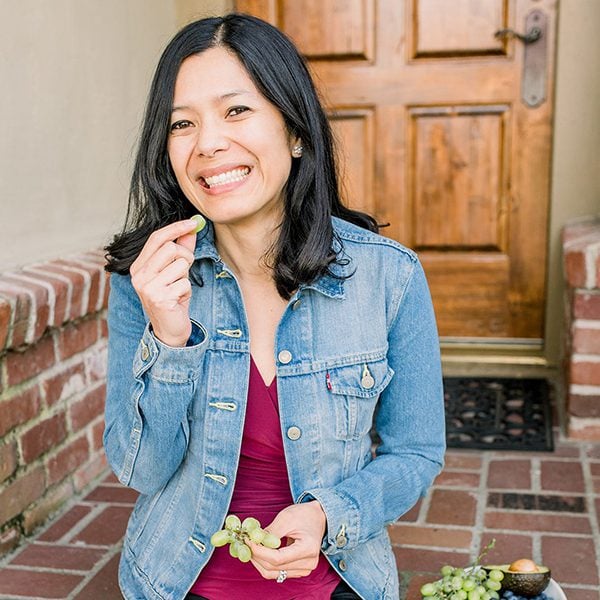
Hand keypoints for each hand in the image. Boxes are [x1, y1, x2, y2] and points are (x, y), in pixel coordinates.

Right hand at [130, 219, 198, 346]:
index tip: (194, 222)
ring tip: (179, 288)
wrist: (169, 330)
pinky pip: (185, 283)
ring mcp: (148, 288)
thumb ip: (181, 250)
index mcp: (139, 266)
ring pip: (180, 265)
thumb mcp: (175, 272)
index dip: (176, 228)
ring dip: (186, 276)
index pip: (156, 238)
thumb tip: (191, 228)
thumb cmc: (172, 298)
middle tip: (184, 271)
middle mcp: (139, 276)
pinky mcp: (160, 299)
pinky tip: (179, 300)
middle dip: (186, 257)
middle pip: (171, 249)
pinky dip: (187, 290)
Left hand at [249, 501, 326, 580]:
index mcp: (308, 549)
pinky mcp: (299, 570)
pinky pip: (278, 572)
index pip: (277, 559)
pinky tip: (260, 552)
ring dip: (259, 562)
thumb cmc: (304, 515)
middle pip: (273, 568)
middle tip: (245, 543)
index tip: (248, 541)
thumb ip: (270, 533)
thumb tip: (253, 541)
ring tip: (251, 548)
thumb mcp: (286, 518)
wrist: (317, 518)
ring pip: (273, 573)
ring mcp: (304, 569)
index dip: (259, 551)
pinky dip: (266, 563)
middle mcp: (308, 563)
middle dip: (256, 556)